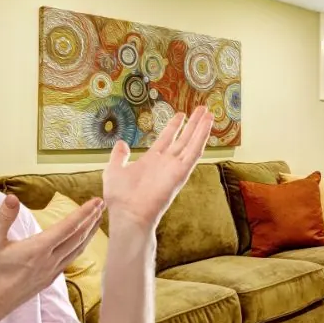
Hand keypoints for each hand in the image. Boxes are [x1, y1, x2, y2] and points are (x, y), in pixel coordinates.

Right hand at [0, 193, 104, 319]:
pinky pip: (71, 260)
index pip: (67, 227)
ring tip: (97, 220)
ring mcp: (51, 271)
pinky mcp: (49, 279)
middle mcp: (49, 261)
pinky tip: (80, 243)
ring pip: (77, 250)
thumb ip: (3, 218)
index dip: (84, 213)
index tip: (96, 201)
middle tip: (101, 205)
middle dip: (91, 220)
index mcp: (38, 249)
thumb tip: (12, 197)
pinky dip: (80, 247)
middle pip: (78, 237)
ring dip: (89, 233)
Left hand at [102, 106, 214, 230]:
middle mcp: (166, 163)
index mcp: (151, 160)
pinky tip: (207, 126)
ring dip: (201, 128)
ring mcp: (174, 167)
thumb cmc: (119, 197)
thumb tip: (122, 143)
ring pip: (191, 143)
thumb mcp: (114, 170)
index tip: (181, 114)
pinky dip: (202, 138)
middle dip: (192, 124)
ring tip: (209, 113)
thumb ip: (119, 156)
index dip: (174, 126)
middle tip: (202, 109)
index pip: (166, 138)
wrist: (128, 213)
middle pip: (183, 138)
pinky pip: (194, 152)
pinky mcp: (181, 172)